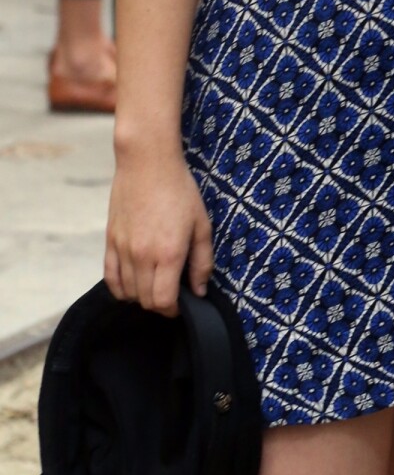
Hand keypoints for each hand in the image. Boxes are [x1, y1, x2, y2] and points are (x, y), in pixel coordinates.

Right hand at [105, 152, 212, 315]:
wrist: (148, 164)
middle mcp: (142, 257)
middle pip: (145, 301)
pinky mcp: (110, 242)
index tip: (182, 303)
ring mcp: (122, 250)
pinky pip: (110, 278)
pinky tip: (133, 283)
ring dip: (142, 296)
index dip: (173, 310)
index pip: (162, 302)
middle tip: (171, 293)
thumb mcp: (202, 225)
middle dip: (160, 304)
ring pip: (128, 293)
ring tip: (155, 283)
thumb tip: (199, 291)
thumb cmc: (180, 191)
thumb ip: (202, 261)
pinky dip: (121, 288)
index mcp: (168, 254)